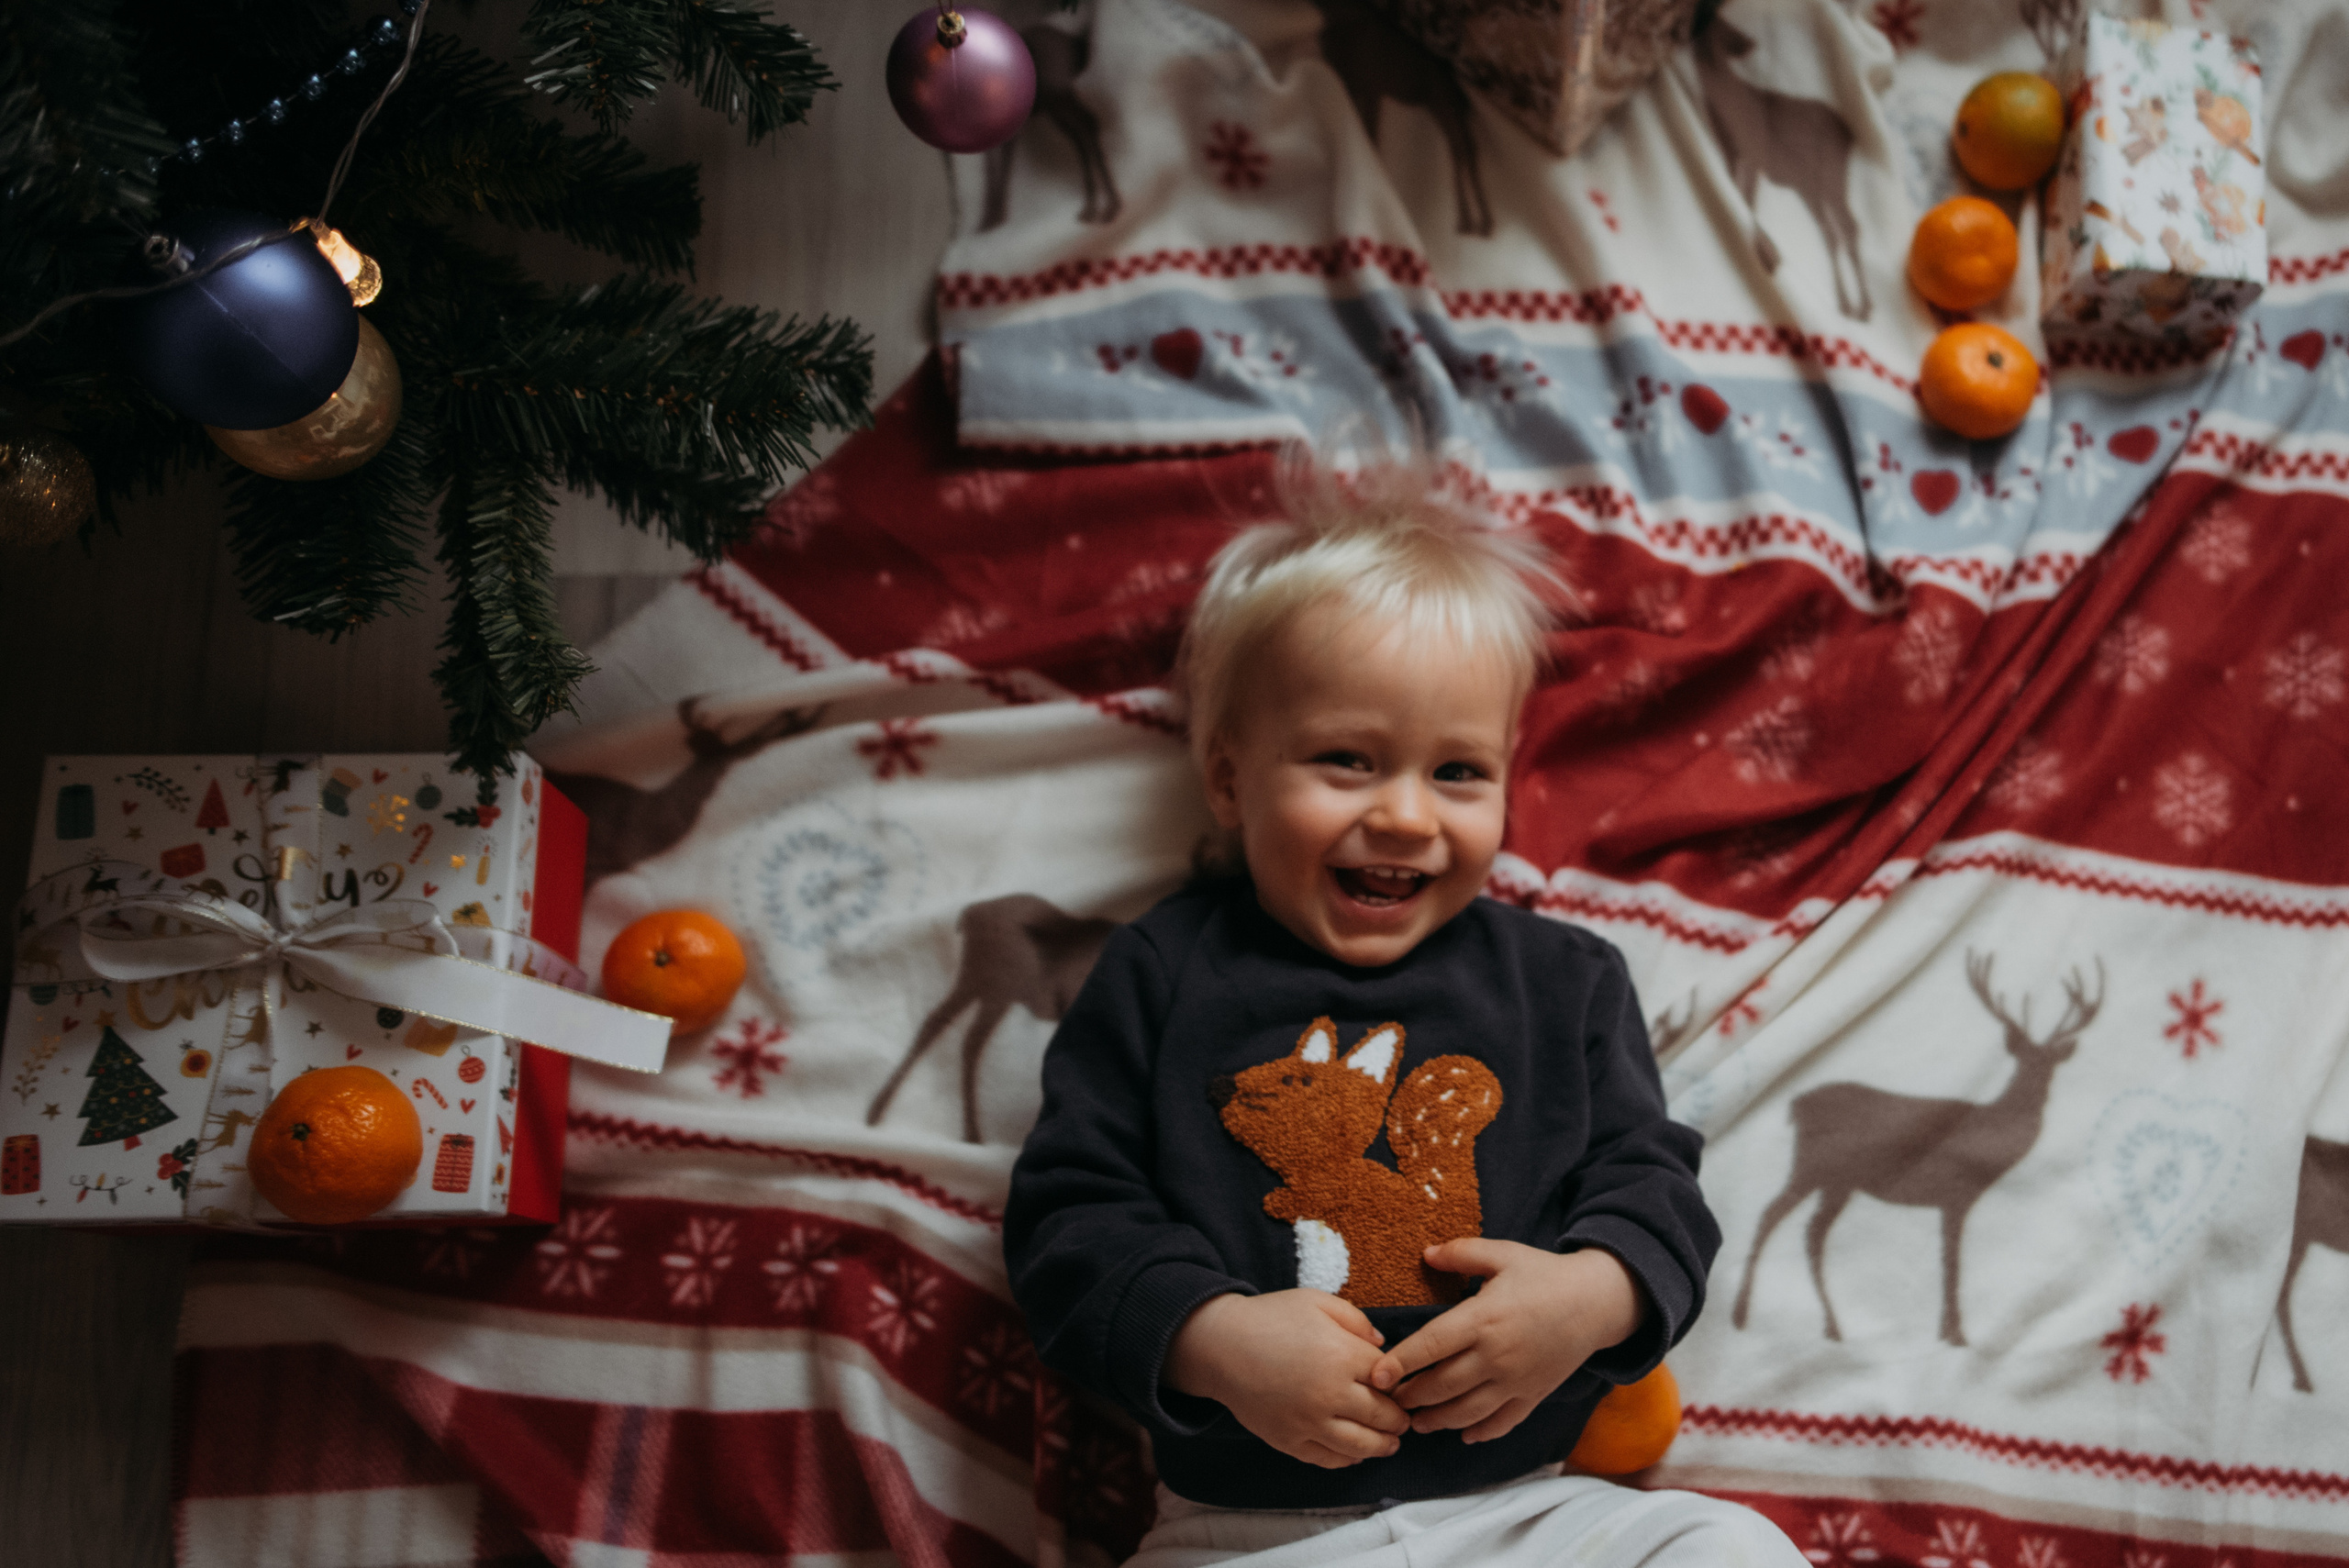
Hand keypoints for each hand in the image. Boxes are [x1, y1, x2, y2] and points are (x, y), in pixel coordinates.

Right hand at [1163, 1290, 1410, 1467]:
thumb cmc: (1270, 1318)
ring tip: (1391, 1442)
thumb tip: (1384, 1348)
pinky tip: (1357, 1453)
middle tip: (1404, 1419)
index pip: (1388, 1377)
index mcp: (1341, 1355)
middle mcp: (1330, 1394)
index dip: (1397, 1380)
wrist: (1220, 1346)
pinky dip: (1348, 1459)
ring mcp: (1309, 1423)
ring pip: (1361, 1446)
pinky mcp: (1290, 1442)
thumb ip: (1357, 1321)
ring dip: (1383, 1445)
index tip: (1400, 1384)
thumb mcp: (1317, 1302)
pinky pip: (1329, 1459)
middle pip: (1382, 1415)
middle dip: (1398, 1419)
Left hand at [1368, 1241, 1645, 1444]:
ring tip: (1416, 1422)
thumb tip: (1425, 1254)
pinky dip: (1480, 1432)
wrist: (1597, 1303)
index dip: (1401, 1362)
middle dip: (1410, 1396)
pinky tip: (1463, 1433)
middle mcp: (1496, 1356)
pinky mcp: (1533, 1395)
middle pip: (1442, 1385)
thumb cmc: (1546, 1275)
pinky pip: (1502, 1422)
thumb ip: (1462, 1254)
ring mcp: (1515, 1381)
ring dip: (1437, 1420)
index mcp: (1483, 1319)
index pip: (1431, 1346)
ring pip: (1467, 1411)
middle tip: (1387, 1399)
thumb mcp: (1503, 1254)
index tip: (1377, 1375)